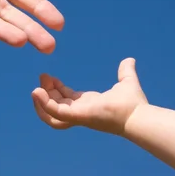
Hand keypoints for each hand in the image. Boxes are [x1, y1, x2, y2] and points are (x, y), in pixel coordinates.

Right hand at [31, 58, 148, 133]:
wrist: (138, 115)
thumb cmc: (134, 104)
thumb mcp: (126, 81)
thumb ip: (125, 71)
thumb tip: (130, 59)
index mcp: (89, 104)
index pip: (66, 98)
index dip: (56, 88)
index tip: (48, 76)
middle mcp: (81, 111)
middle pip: (56, 105)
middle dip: (46, 93)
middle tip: (42, 78)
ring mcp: (78, 115)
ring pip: (51, 113)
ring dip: (41, 102)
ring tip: (36, 88)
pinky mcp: (77, 116)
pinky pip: (55, 112)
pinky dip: (44, 104)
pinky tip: (38, 91)